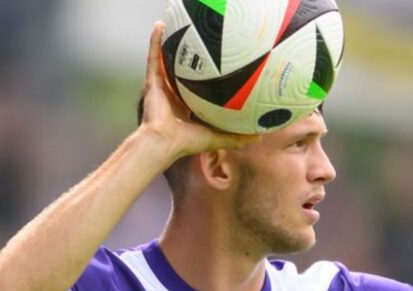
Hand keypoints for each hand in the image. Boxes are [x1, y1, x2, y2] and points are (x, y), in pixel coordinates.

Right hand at [139, 22, 259, 158]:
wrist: (165, 142)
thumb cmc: (187, 142)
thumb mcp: (218, 137)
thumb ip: (237, 137)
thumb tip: (260, 135)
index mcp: (184, 109)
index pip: (193, 92)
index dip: (202, 82)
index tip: (215, 72)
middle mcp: (171, 96)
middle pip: (178, 73)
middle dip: (185, 61)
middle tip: (198, 46)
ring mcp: (160, 87)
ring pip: (164, 61)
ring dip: (168, 45)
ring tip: (175, 28)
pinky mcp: (151, 82)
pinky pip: (153, 57)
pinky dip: (155, 41)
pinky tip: (160, 26)